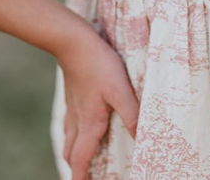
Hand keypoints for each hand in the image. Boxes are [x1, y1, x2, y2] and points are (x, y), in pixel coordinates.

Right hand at [56, 29, 139, 179]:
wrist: (73, 43)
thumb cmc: (98, 65)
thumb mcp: (120, 90)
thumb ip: (132, 114)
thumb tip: (141, 140)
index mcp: (89, 124)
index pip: (80, 160)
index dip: (81, 178)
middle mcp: (77, 120)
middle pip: (71, 153)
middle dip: (77, 168)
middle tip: (85, 176)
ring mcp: (72, 107)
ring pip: (68, 138)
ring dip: (74, 151)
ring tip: (82, 157)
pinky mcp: (71, 94)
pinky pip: (69, 122)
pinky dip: (73, 132)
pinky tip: (80, 123)